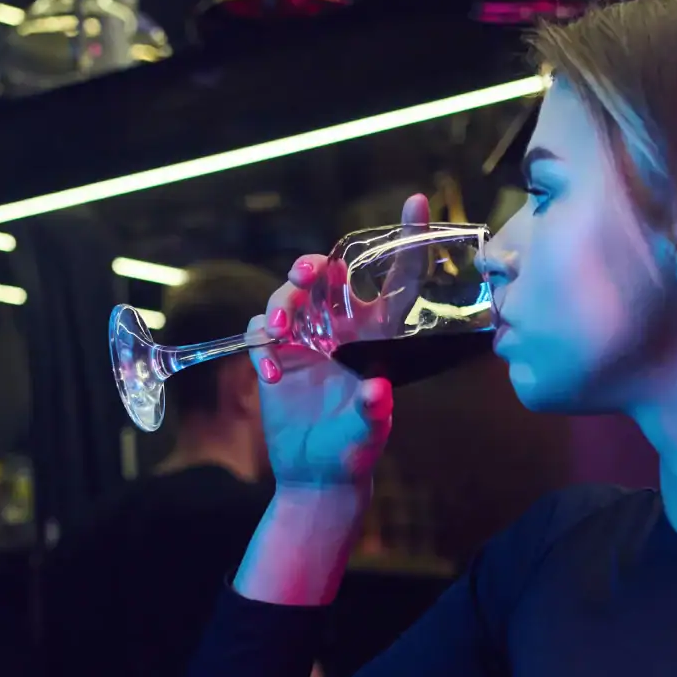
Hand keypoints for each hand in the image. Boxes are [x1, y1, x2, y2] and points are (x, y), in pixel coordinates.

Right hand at [251, 191, 429, 488]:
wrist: (318, 475)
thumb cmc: (354, 450)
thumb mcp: (370, 432)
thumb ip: (374, 411)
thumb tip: (376, 392)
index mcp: (375, 336)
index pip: (396, 279)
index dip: (407, 239)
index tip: (417, 200)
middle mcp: (340, 330)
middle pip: (324, 277)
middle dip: (311, 266)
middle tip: (308, 273)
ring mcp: (305, 340)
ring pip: (287, 296)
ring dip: (283, 303)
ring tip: (281, 333)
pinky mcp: (275, 357)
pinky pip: (259, 334)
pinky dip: (262, 347)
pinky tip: (273, 374)